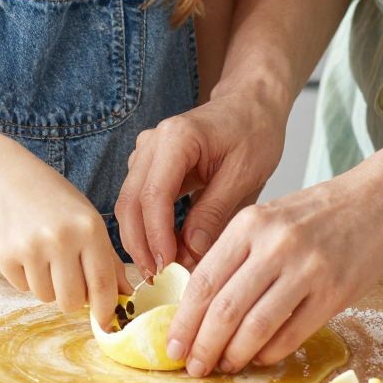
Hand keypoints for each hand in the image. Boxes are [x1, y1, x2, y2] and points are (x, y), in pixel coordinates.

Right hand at [0, 149, 130, 324]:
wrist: (7, 178)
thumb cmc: (55, 201)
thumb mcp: (88, 220)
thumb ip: (107, 259)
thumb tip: (125, 296)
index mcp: (89, 228)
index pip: (102, 284)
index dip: (106, 310)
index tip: (106, 323)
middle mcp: (61, 238)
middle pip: (73, 300)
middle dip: (73, 299)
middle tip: (68, 281)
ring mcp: (31, 247)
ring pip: (46, 297)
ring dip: (48, 286)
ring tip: (44, 257)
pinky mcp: (5, 255)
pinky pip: (23, 288)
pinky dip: (27, 278)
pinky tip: (26, 252)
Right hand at [115, 86, 288, 278]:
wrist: (251, 105)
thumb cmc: (254, 132)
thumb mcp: (244, 174)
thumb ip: (215, 212)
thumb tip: (191, 252)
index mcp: (176, 138)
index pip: (153, 194)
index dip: (156, 235)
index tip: (167, 265)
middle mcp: (152, 142)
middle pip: (131, 201)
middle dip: (141, 244)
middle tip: (158, 277)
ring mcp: (146, 152)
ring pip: (129, 204)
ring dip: (141, 239)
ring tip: (163, 269)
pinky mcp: (149, 165)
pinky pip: (139, 200)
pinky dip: (147, 227)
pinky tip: (165, 249)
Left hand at [164, 161, 382, 375]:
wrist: (378, 201)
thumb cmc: (316, 214)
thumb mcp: (267, 218)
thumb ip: (235, 256)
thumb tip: (200, 311)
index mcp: (250, 224)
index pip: (204, 281)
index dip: (184, 321)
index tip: (173, 346)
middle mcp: (275, 245)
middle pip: (225, 309)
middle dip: (203, 346)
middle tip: (194, 367)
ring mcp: (307, 269)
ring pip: (256, 326)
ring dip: (234, 355)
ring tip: (225, 366)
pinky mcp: (334, 292)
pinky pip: (291, 334)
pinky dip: (269, 352)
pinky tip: (259, 357)